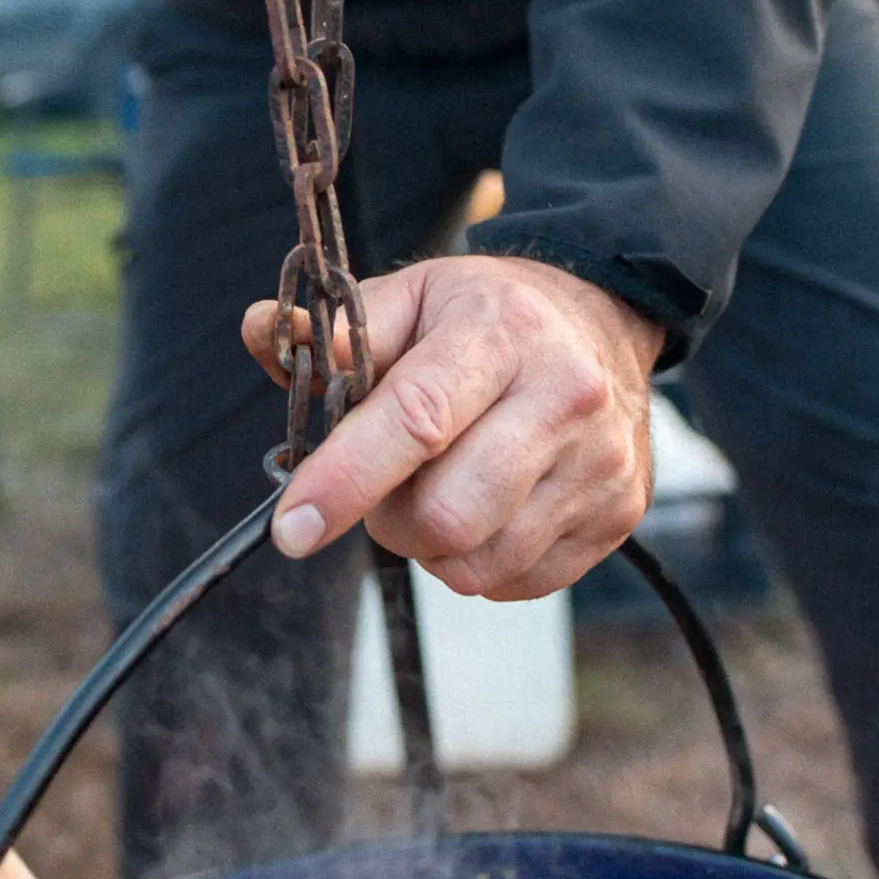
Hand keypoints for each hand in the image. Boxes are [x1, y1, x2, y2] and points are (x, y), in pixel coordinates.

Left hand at [243, 254, 661, 601]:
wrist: (605, 322)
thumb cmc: (489, 317)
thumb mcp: (416, 295)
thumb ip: (339, 330)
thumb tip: (259, 334)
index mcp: (503, 334)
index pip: (416, 422)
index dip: (344, 482)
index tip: (293, 527)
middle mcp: (567, 399)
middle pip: (448, 516)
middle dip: (389, 520)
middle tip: (386, 488)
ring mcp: (601, 466)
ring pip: (478, 565)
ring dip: (431, 547)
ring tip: (438, 491)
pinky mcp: (618, 517)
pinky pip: (514, 582)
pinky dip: (477, 563)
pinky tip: (484, 509)